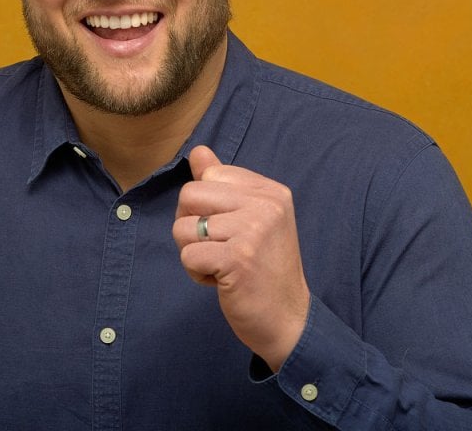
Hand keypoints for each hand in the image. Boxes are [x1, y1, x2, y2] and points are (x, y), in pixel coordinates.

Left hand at [172, 145, 310, 371]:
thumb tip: (197, 151)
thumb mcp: (250, 218)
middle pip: (190, 194)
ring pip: (183, 227)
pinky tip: (221, 281)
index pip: (209, 175)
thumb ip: (223, 184)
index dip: (206, 206)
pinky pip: (187, 255)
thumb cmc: (264, 268)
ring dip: (194, 253)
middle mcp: (265, 204)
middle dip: (191, 226)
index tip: (230, 230)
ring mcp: (253, 230)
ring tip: (222, 265)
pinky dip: (196, 273)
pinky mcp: (238, 258)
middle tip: (219, 248)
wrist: (289, 320)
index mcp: (270, 190)